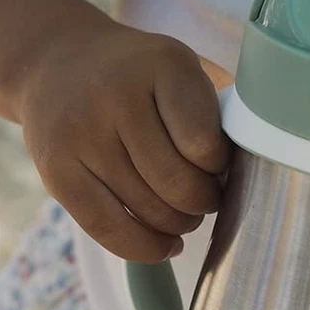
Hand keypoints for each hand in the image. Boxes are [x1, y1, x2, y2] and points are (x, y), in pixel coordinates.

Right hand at [18, 18, 229, 262]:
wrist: (55, 62)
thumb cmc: (142, 77)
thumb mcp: (183, 68)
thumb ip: (219, 110)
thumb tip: (253, 169)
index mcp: (163, 63)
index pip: (205, 143)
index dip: (220, 167)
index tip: (219, 163)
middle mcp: (115, 95)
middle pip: (178, 185)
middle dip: (204, 202)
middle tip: (206, 196)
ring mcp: (80, 134)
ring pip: (149, 212)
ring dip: (179, 225)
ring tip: (184, 212)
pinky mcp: (56, 172)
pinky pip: (109, 230)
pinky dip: (146, 248)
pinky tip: (166, 245)